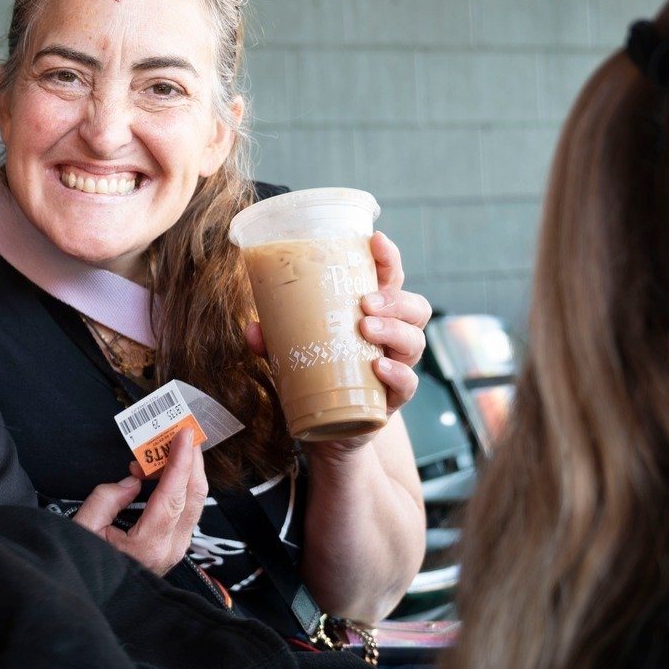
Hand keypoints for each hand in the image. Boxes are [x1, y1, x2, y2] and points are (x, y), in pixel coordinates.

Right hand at [70, 429, 208, 574]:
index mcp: (148, 544)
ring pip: (194, 502)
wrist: (96, 601)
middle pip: (194, 496)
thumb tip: (132, 482)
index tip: (185, 434)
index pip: (173, 494)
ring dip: (186, 471)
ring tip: (173, 447)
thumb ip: (107, 498)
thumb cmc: (85, 565)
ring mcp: (176, 549)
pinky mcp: (174, 547)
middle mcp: (170, 548)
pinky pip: (185, 510)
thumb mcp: (84, 528)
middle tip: (183, 433)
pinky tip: (164, 472)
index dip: (181, 460)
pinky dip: (179, 486)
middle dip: (192, 459)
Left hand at [244, 231, 431, 419]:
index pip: (390, 279)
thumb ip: (274, 339)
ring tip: (367, 328)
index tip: (375, 240)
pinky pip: (408, 384)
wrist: (330, 428)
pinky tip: (379, 367)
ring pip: (415, 341)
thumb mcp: (293, 352)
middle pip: (415, 308)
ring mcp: (398, 366)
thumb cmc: (318, 375)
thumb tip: (253, 328)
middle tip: (365, 301)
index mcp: (374, 314)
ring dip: (394, 330)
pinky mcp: (394, 398)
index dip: (387, 258)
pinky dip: (397, 374)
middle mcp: (393, 337)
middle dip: (394, 299)